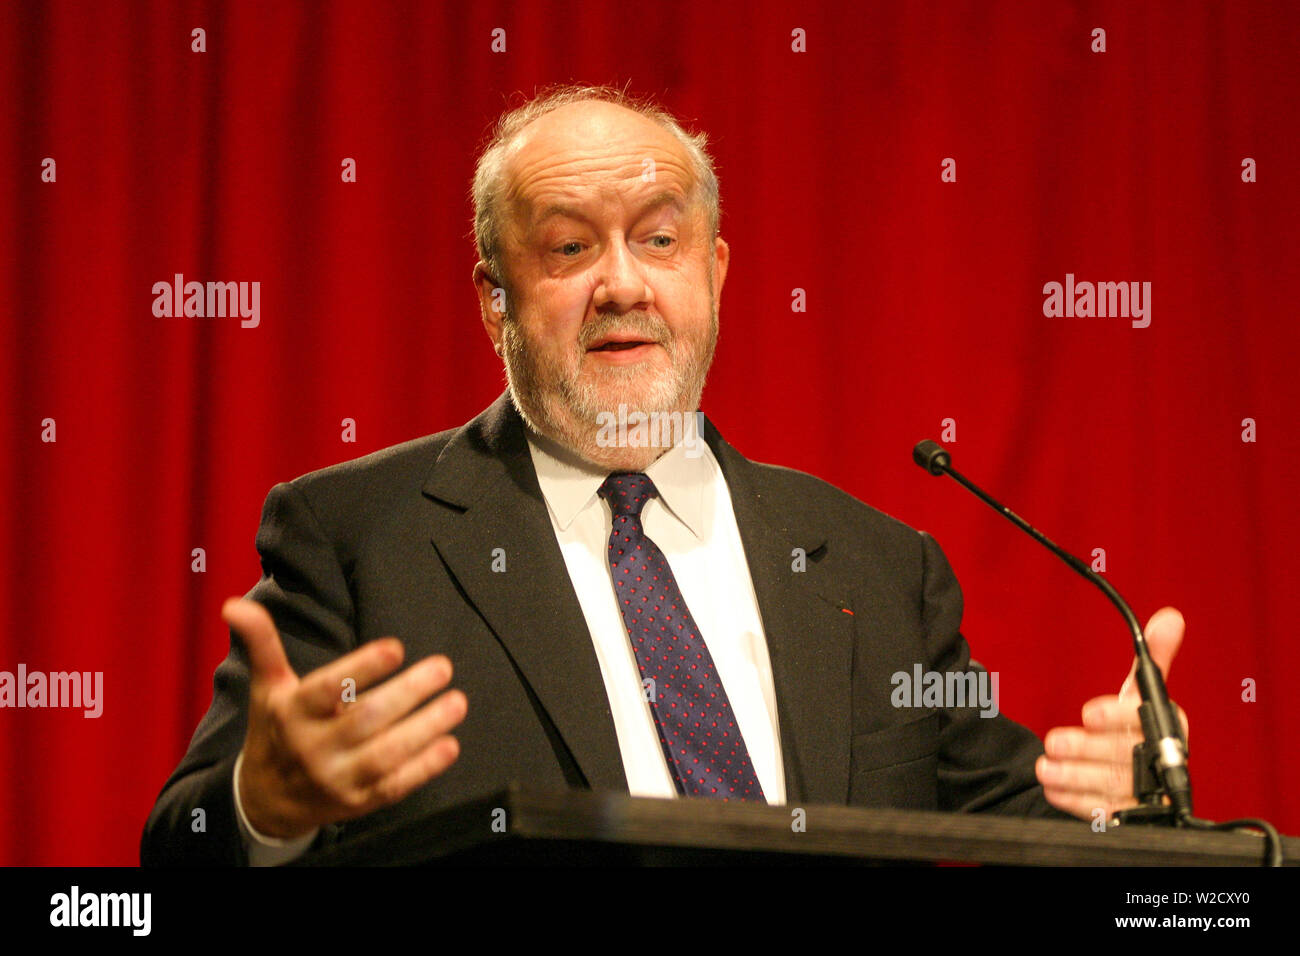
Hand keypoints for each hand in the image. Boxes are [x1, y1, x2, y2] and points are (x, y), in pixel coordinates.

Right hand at [224, 597, 466, 838]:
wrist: (266, 800)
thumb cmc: (276, 730)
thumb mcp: (267, 687)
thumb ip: (262, 643)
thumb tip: (235, 605)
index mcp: (292, 713)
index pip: (328, 689)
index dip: (362, 668)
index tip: (396, 647)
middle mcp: (312, 747)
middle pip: (366, 719)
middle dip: (408, 692)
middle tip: (443, 666)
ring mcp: (336, 779)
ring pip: (386, 754)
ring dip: (426, 728)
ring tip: (457, 702)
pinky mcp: (357, 803)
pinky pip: (394, 787)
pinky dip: (424, 768)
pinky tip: (449, 744)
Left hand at [1035, 606, 1188, 820]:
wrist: (1141, 778)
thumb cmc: (1135, 728)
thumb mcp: (1139, 693)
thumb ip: (1153, 657)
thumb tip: (1170, 617)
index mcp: (1168, 728)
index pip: (1143, 722)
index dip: (1115, 717)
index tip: (1087, 712)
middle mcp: (1161, 762)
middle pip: (1125, 757)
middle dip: (1085, 749)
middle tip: (1053, 741)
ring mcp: (1147, 794)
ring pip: (1112, 787)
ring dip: (1074, 777)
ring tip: (1044, 767)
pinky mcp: (1130, 818)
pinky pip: (1104, 813)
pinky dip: (1075, 801)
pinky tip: (1052, 789)